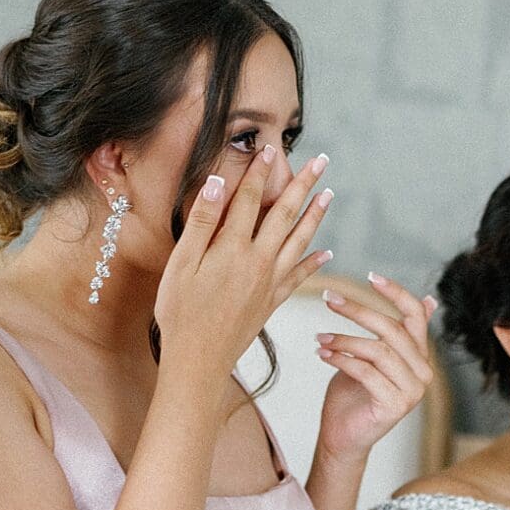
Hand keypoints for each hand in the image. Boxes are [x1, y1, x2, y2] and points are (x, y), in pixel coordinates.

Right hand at [153, 142, 332, 384]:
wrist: (199, 359)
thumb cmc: (180, 313)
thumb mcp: (180, 265)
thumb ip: (200, 223)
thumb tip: (217, 185)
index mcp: (232, 248)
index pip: (249, 199)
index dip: (258, 172)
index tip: (268, 149)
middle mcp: (258, 260)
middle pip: (285, 214)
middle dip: (303, 184)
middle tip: (320, 162)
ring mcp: (269, 281)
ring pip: (300, 240)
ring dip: (316, 215)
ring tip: (329, 194)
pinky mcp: (273, 301)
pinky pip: (300, 275)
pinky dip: (315, 262)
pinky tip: (327, 253)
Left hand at [314, 272, 434, 463]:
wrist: (343, 436)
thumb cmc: (353, 393)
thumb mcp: (372, 355)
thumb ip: (394, 332)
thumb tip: (430, 299)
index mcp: (418, 355)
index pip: (415, 316)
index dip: (396, 293)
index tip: (370, 276)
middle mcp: (423, 371)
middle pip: (392, 329)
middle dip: (357, 311)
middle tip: (328, 298)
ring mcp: (413, 391)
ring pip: (378, 351)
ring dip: (344, 339)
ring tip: (319, 337)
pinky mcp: (395, 406)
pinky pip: (367, 373)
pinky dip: (341, 360)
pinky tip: (322, 353)